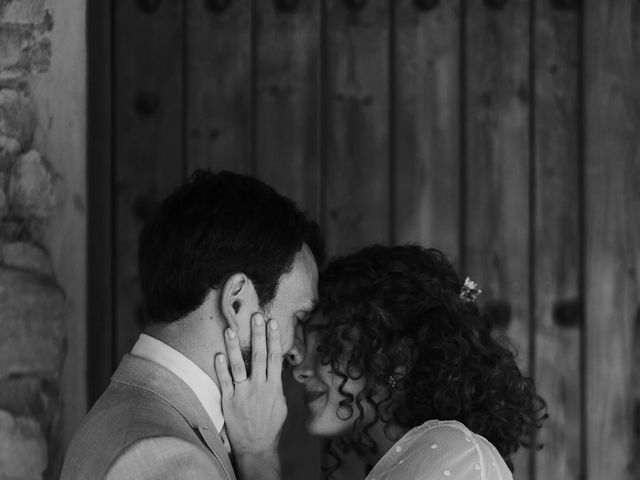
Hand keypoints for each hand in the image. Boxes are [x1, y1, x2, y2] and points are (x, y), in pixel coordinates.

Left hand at [214, 313, 286, 458]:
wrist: (257, 447)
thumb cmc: (271, 426)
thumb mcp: (281, 404)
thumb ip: (276, 385)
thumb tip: (275, 369)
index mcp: (274, 387)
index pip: (275, 358)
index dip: (273, 339)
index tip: (272, 322)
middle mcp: (259, 387)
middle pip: (258, 356)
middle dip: (257, 335)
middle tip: (255, 317)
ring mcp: (243, 394)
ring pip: (238, 366)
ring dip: (234, 347)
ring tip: (230, 330)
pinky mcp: (229, 401)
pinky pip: (224, 382)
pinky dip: (221, 368)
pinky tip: (218, 355)